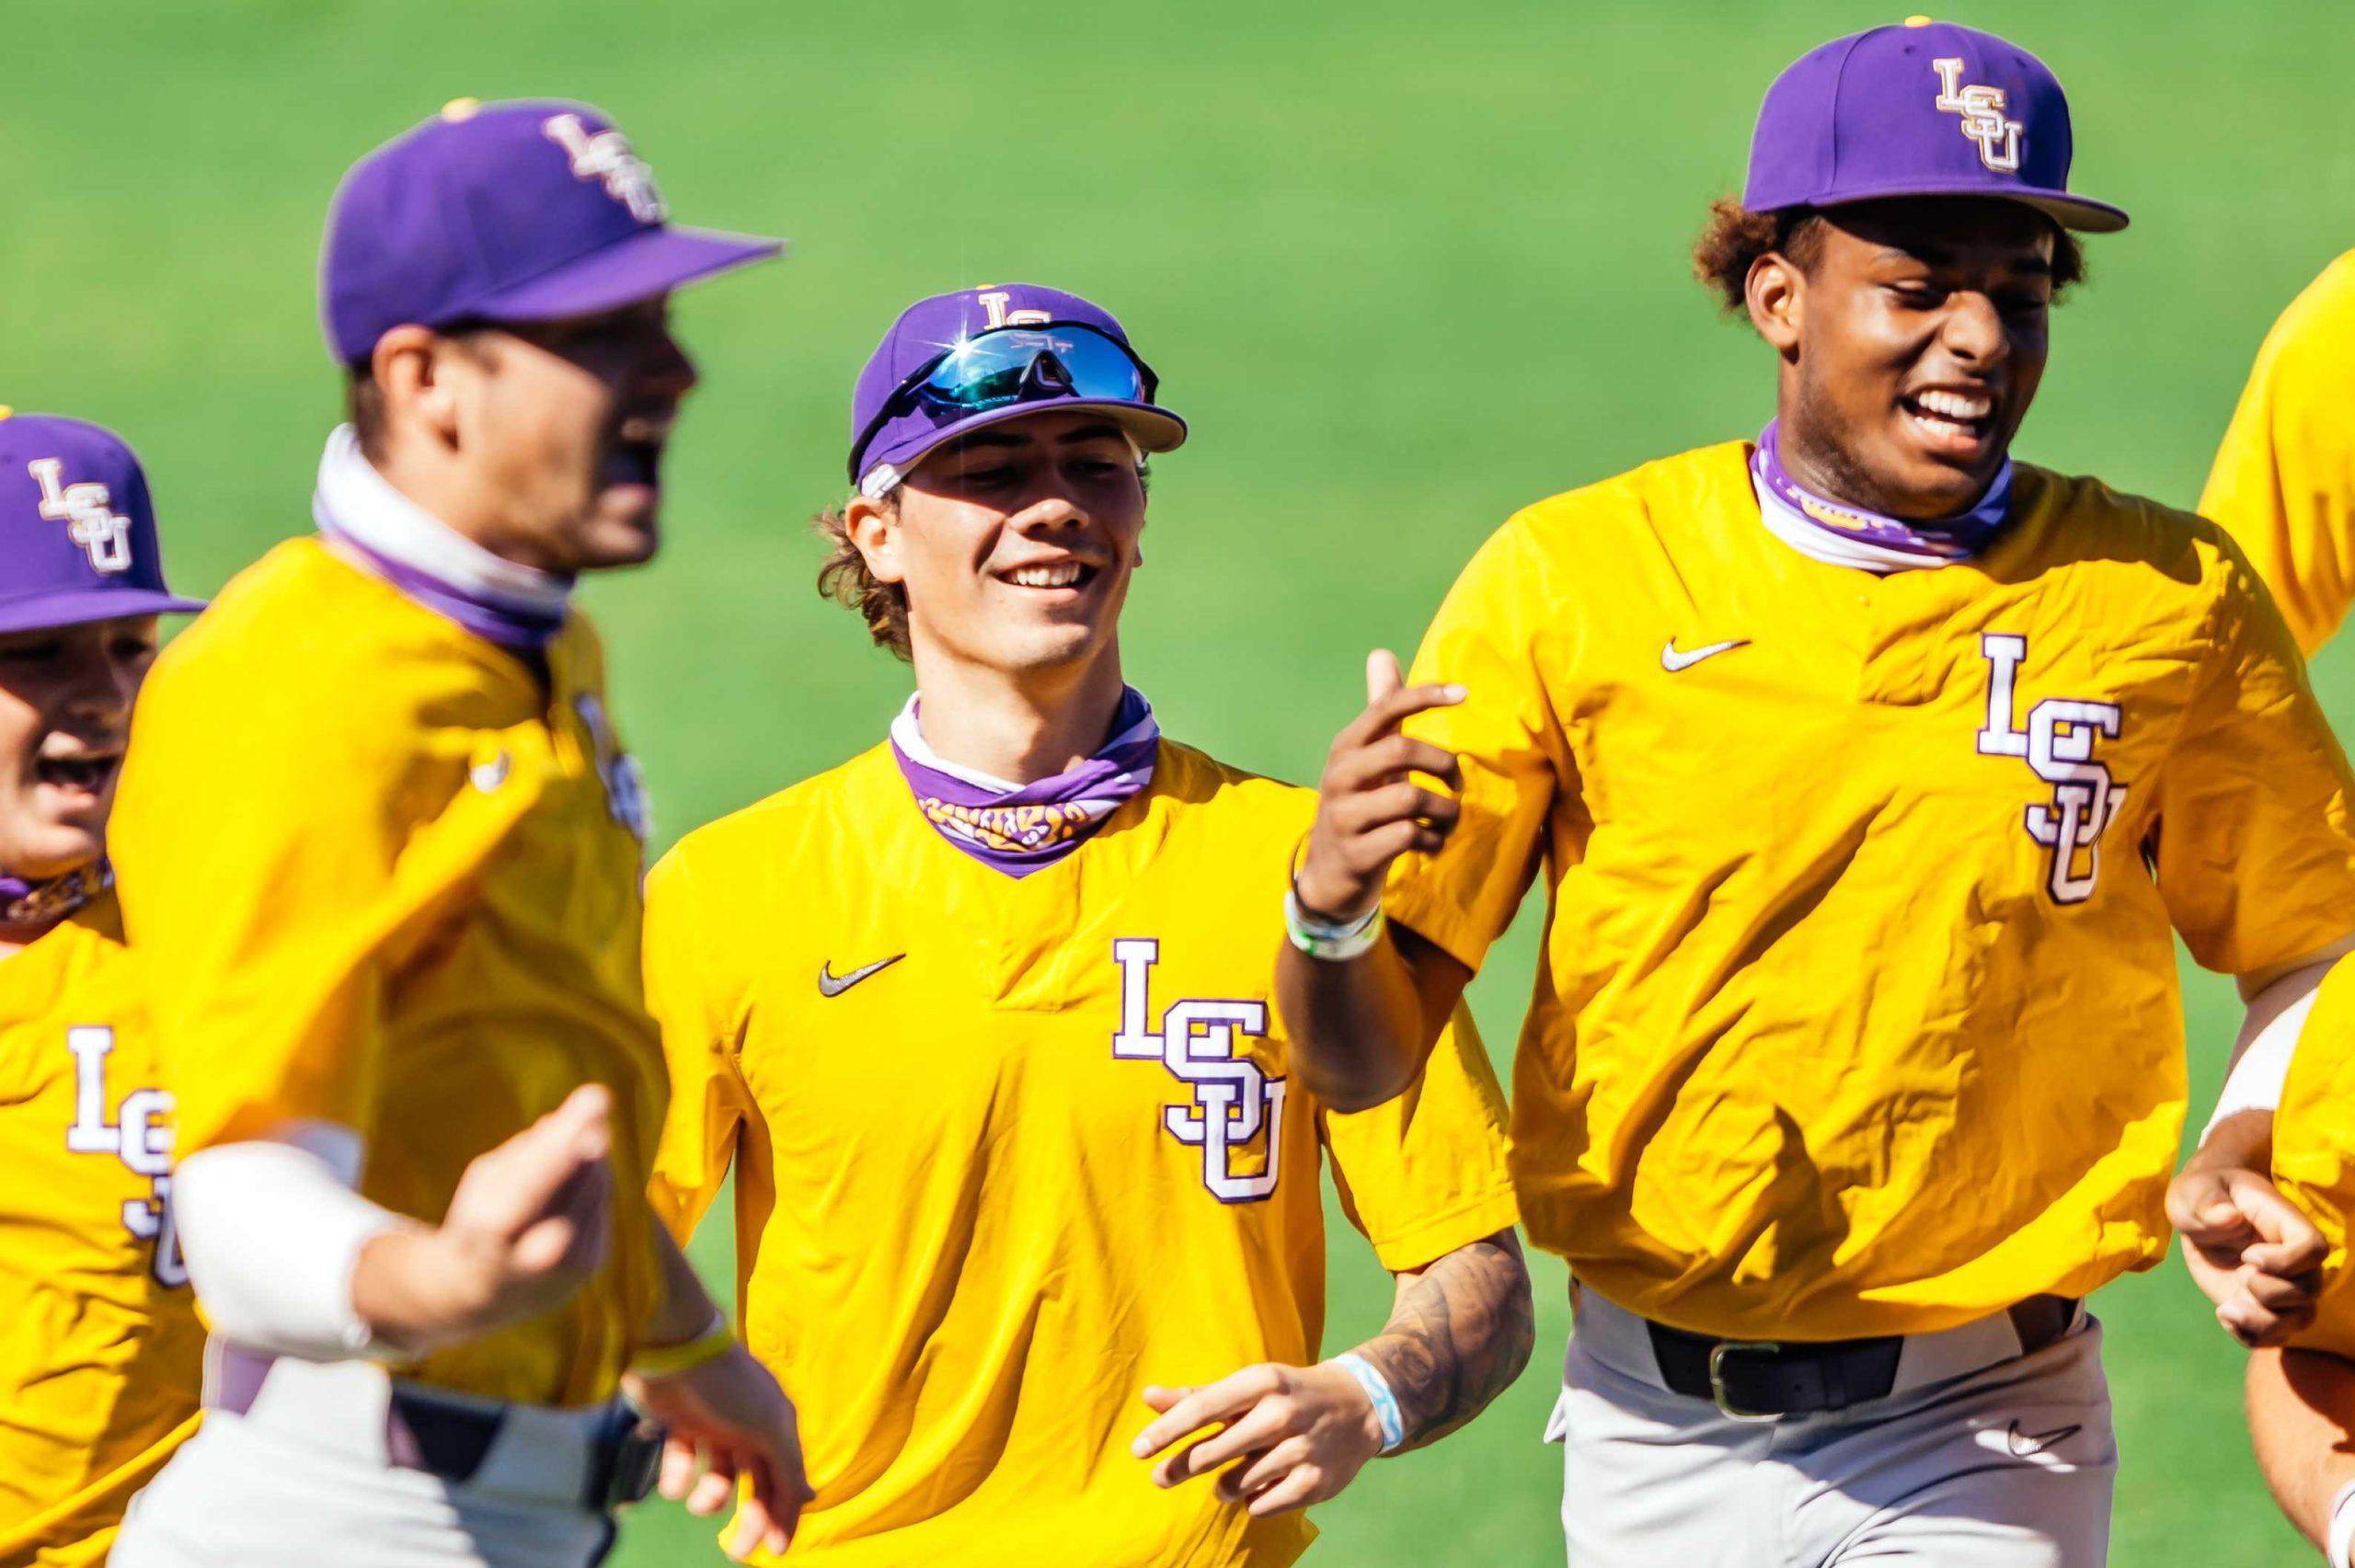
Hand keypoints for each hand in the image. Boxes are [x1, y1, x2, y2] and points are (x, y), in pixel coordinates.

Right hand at [354, 1083, 614, 1349]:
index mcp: (493, 1232)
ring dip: (591, 1154)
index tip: (587, 1104)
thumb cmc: (480, 1219)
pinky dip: (595, 1178)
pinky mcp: (593, 1264)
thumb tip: (575, 1120)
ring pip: (594, 1190)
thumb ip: (530, 1151)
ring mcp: (570, 1264)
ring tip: (582, 1128)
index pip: (531, 1182)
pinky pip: (601, 1205)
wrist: (481, 1295)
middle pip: (571, 1188)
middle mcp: (534, 1254)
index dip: (559, 1145)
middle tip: (596, 1098)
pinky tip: (586, 1160)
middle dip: (585, 1145)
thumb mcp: (488, 1180)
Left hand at [624, 1341, 811, 1561]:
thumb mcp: (771, 1428)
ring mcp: (714, 1427)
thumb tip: (810, 1501)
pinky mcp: (680, 1425)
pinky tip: (674, 1477)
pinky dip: (677, 1477)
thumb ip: (790, 1468)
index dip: (784, 1514)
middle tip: (737, 1552)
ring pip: (717, 1479)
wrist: (674, 1350)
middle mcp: (749, 1429)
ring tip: (695, 1500)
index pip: (786, 1479)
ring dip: (709, 1498)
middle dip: (749, 1520)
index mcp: (777, 1427)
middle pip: (755, 1486)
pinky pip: (681, 1464)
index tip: (774, 1549)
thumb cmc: (730, 1387)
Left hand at [1129, 1362, 1385, 1517]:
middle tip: (1160, 1478)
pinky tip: (1263, 1485)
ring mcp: (1300, 1449)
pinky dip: (1253, 1500)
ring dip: (1225, 1484)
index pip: (1203, 1408)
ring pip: (1234, 1485)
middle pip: (1212, 1452)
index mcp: (1261, 1381)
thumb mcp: (1248, 1386)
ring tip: (1237, 1470)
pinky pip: (1260, 1506)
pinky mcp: (1315, 1483)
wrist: (1359, 1407)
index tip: (1137, 1450)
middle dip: (1181, 1468)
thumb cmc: (1287, 1394)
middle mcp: (1281, 1413)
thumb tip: (1147, 1397)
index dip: (1167, 1431)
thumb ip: (1197, 1396)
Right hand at [1294, 650, 1464, 923]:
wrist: (1328, 876)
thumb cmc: (1359, 806)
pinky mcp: (1356, 853)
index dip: (1425, 695)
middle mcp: (1340, 776)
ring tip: (1448, 820)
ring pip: (1411, 797)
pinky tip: (1431, 843)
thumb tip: (1381, 653)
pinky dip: (1433, 839)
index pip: (1385, 708)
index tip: (1464, 693)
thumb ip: (1379, 710)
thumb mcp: (1365, 759)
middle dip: (1444, 764)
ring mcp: (1344, 816)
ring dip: (1445, 810)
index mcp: (1346, 748)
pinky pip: (1409, 835)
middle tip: (1458, 784)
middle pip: (1402, 750)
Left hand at [2168, 1160, 2326, 1346]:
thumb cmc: (2203, 1194)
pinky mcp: (2261, 1306)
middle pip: (2308, 1291)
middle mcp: (2293, 1261)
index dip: (2287, 1261)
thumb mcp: (2195, 1191)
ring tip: (2227, 1309)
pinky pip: (2272, 1335)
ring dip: (2264, 1323)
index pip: (2313, 1249)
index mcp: (2285, 1225)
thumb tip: (2228, 1217)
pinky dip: (2250, 1335)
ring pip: (2299, 1320)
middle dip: (2270, 1293)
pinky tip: (2224, 1315)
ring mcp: (2280, 1286)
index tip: (2249, 1255)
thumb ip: (2209, 1203)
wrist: (2200, 1214)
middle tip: (2238, 1275)